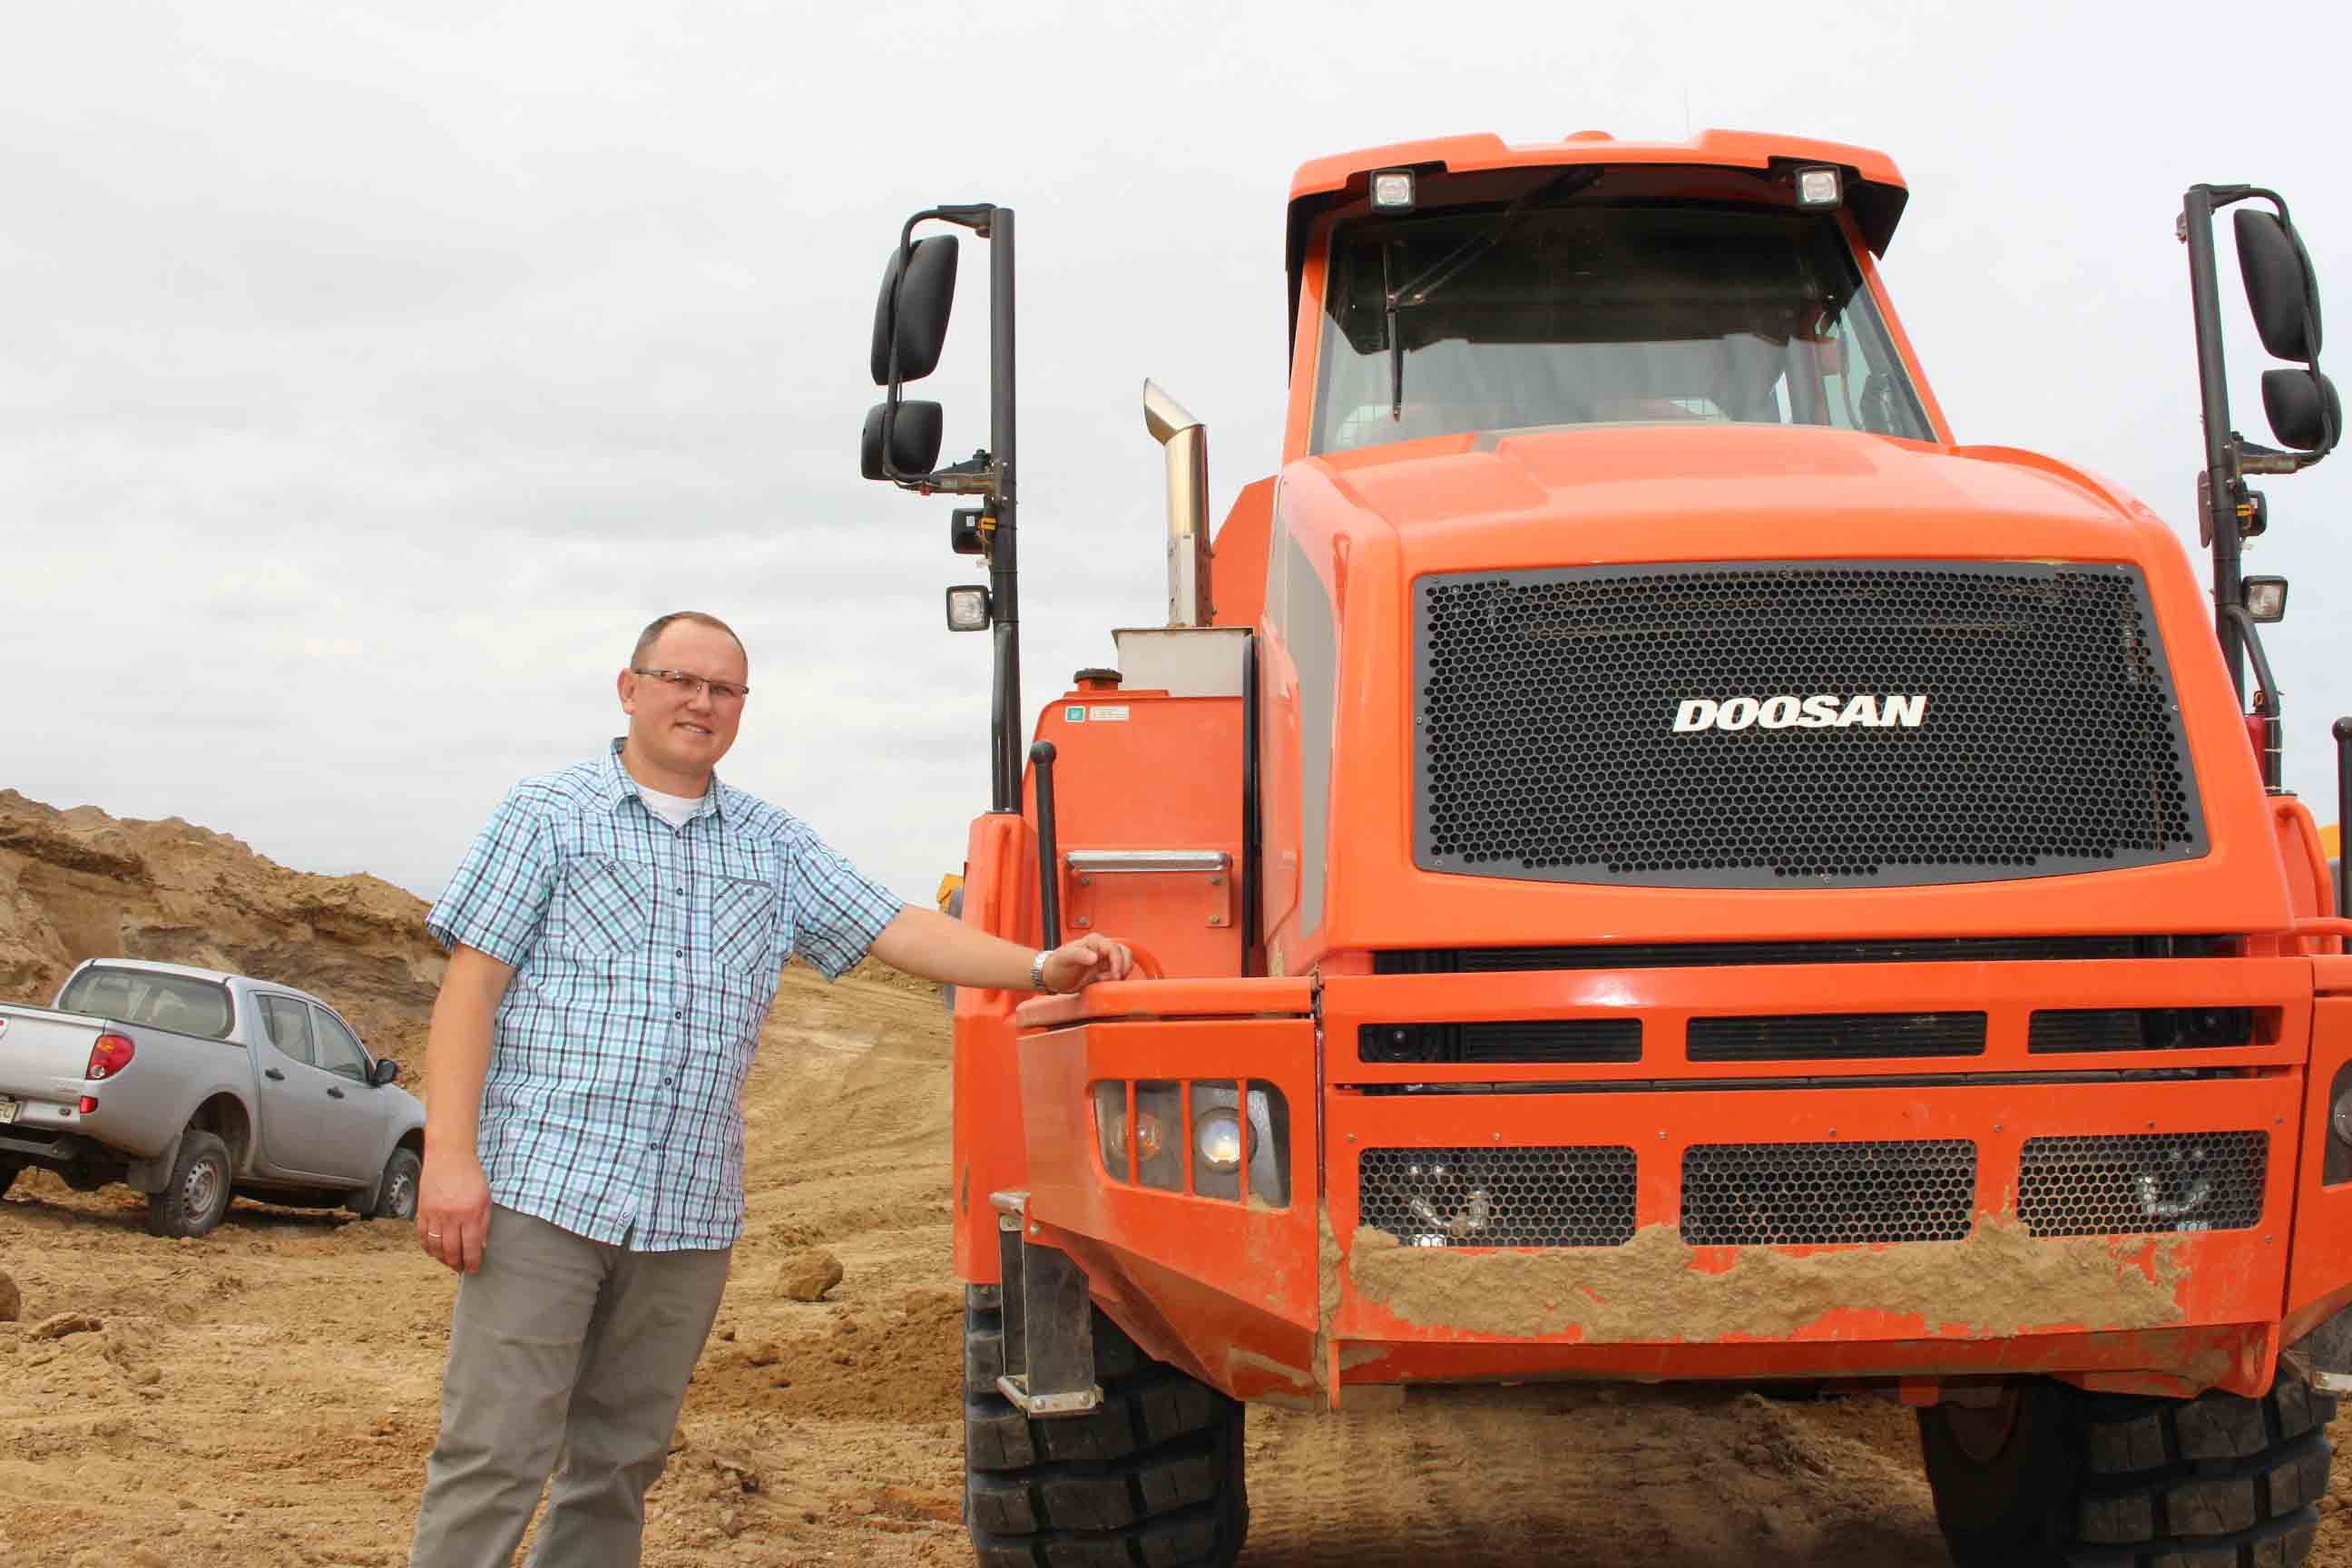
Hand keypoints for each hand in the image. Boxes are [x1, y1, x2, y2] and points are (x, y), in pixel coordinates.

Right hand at [416, 1145, 491, 1274]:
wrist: (449, 1157)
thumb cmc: (470, 1176)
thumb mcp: (485, 1199)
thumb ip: (484, 1224)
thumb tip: (480, 1246)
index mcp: (470, 1213)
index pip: (470, 1246)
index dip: (471, 1261)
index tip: (473, 1270)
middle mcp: (450, 1216)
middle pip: (450, 1250)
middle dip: (456, 1263)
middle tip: (460, 1268)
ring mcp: (434, 1215)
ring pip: (435, 1246)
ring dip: (441, 1258)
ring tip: (448, 1261)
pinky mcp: (422, 1211)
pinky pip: (422, 1236)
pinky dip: (427, 1247)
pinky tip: (434, 1250)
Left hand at [1041, 933, 1133, 992]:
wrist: (1053, 977)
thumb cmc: (1056, 966)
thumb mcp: (1064, 959)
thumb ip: (1078, 955)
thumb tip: (1094, 957)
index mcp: (1094, 942)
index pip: (1114, 949)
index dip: (1118, 962)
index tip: (1115, 976)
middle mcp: (1102, 948)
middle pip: (1125, 953)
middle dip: (1123, 967)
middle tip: (1114, 980)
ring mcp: (1104, 959)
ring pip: (1125, 961)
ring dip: (1121, 973)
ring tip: (1105, 981)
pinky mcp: (1105, 970)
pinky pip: (1118, 972)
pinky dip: (1116, 979)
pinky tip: (1102, 983)